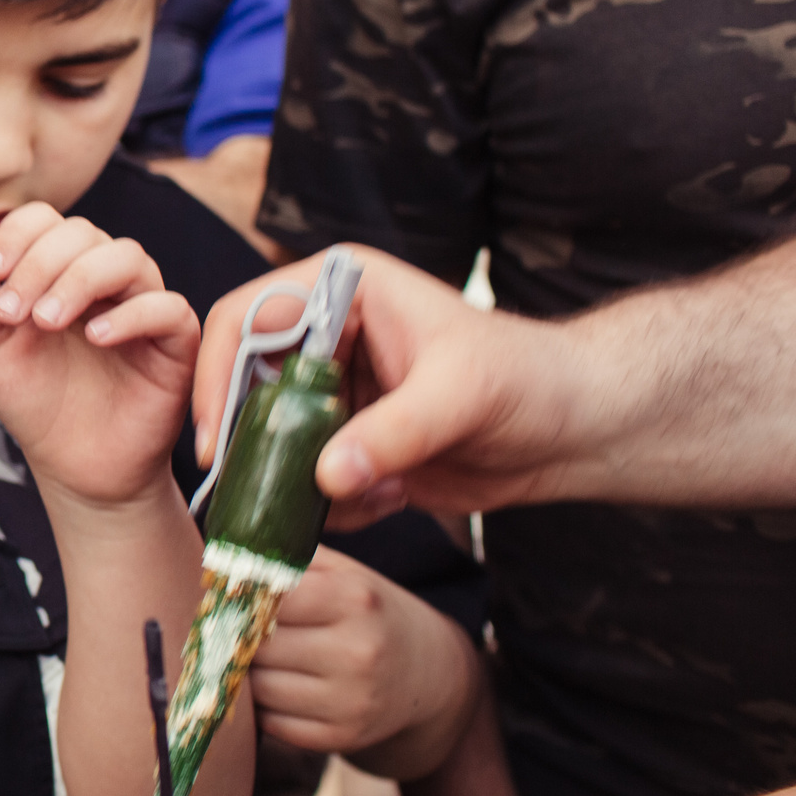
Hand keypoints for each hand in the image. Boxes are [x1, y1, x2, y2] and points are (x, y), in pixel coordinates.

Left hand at [0, 206, 197, 505]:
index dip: (16, 234)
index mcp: (59, 270)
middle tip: (11, 311)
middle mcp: (104, 278)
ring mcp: (142, 304)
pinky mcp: (176, 341)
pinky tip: (96, 337)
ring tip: (45, 322)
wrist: (74, 465)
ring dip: (79, 280)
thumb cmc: (37, 400)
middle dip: (39, 263)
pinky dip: (131, 314)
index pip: (45, 220)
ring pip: (127, 257)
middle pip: (83, 232)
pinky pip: (167, 307)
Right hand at [194, 246, 589, 522]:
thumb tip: (325, 477)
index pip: (246, 319)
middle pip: (246, 385)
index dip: (220, 375)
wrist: (576, 430)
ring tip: (362, 495)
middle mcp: (327, 338)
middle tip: (258, 490)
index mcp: (341, 291)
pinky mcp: (350, 442)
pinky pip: (308, 479)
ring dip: (298, 480)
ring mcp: (335, 392)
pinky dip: (334, 503)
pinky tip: (391, 500)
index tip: (218, 437)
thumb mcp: (461, 396)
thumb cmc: (530, 380)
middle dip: (255, 442)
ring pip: (272, 440)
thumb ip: (393, 433)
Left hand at [252, 546, 481, 780]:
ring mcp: (352, 700)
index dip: (243, 598)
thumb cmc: (368, 612)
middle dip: (240, 637)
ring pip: (259, 687)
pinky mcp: (342, 736)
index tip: (235, 597)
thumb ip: (289, 558)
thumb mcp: (343, 572)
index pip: (268, 597)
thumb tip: (224, 560)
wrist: (425, 671)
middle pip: (259, 645)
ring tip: (261, 657)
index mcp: (355, 599)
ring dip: (248, 673)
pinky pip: (273, 723)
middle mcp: (358, 652)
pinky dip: (264, 706)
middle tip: (238, 630)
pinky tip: (279, 686)